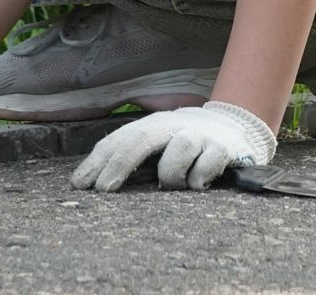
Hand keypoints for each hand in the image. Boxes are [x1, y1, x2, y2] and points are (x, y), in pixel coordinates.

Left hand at [71, 101, 276, 191]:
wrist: (235, 125)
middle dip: (119, 164)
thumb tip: (88, 181)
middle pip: (142, 139)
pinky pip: (209, 163)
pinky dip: (200, 176)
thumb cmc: (185, 140)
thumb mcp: (158, 140)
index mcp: (151, 125)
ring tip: (171, 185)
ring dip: (170, 173)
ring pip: (178, 148)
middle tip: (103, 190)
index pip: (119, 140)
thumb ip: (132, 154)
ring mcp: (198, 135)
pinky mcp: (222, 147)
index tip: (80, 185)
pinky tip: (198, 184)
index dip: (98, 161)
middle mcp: (172, 126)